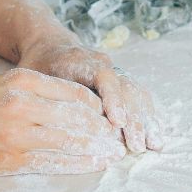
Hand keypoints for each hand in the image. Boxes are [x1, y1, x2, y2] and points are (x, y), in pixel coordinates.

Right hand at [0, 67, 126, 175]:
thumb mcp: (5, 85)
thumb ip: (37, 91)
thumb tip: (75, 105)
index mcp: (23, 81)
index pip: (74, 93)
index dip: (97, 107)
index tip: (110, 116)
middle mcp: (23, 104)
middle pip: (76, 117)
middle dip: (102, 130)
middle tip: (118, 138)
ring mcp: (17, 133)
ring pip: (69, 141)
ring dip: (95, 149)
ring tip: (111, 153)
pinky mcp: (11, 158)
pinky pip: (52, 162)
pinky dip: (76, 164)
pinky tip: (91, 165)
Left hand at [18, 34, 161, 153]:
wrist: (49, 45)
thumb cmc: (38, 65)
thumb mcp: (34, 75)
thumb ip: (47, 93)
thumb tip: (53, 120)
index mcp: (82, 60)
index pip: (104, 77)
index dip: (113, 99)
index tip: (118, 122)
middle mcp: (104, 64)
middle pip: (126, 89)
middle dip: (134, 119)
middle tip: (137, 146)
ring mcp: (115, 72)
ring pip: (137, 94)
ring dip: (146, 120)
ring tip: (154, 144)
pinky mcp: (121, 82)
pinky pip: (140, 97)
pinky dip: (149, 115)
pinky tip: (157, 133)